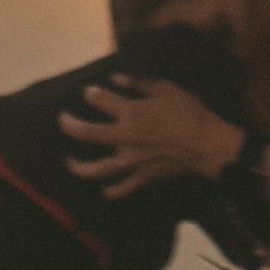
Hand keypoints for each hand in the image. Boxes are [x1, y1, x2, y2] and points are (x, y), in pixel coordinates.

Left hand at [60, 76, 244, 197]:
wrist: (207, 144)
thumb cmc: (189, 112)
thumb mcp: (166, 88)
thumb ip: (139, 82)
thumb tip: (116, 78)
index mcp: (132, 113)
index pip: (101, 101)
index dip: (91, 95)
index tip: (88, 92)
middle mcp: (126, 137)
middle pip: (88, 134)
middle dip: (70, 126)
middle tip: (62, 120)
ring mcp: (132, 160)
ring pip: (97, 168)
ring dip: (79, 166)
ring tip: (69, 162)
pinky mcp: (142, 176)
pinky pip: (122, 188)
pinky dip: (110, 191)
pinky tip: (102, 190)